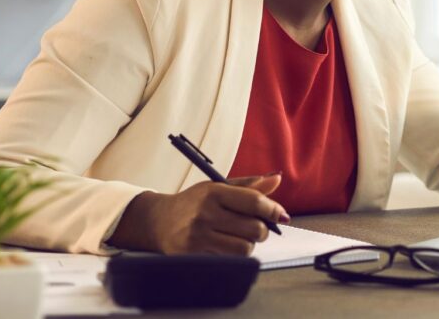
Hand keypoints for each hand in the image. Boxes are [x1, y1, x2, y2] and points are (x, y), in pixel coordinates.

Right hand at [109, 174, 288, 254]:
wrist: (158, 221)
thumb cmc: (194, 203)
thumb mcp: (218, 187)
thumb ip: (249, 186)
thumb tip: (277, 177)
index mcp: (213, 192)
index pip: (253, 201)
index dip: (272, 209)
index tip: (280, 215)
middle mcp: (205, 213)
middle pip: (254, 228)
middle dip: (262, 230)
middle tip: (256, 227)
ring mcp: (198, 236)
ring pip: (244, 248)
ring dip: (248, 245)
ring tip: (239, 237)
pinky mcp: (193, 255)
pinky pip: (229, 261)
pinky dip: (234, 256)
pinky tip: (225, 246)